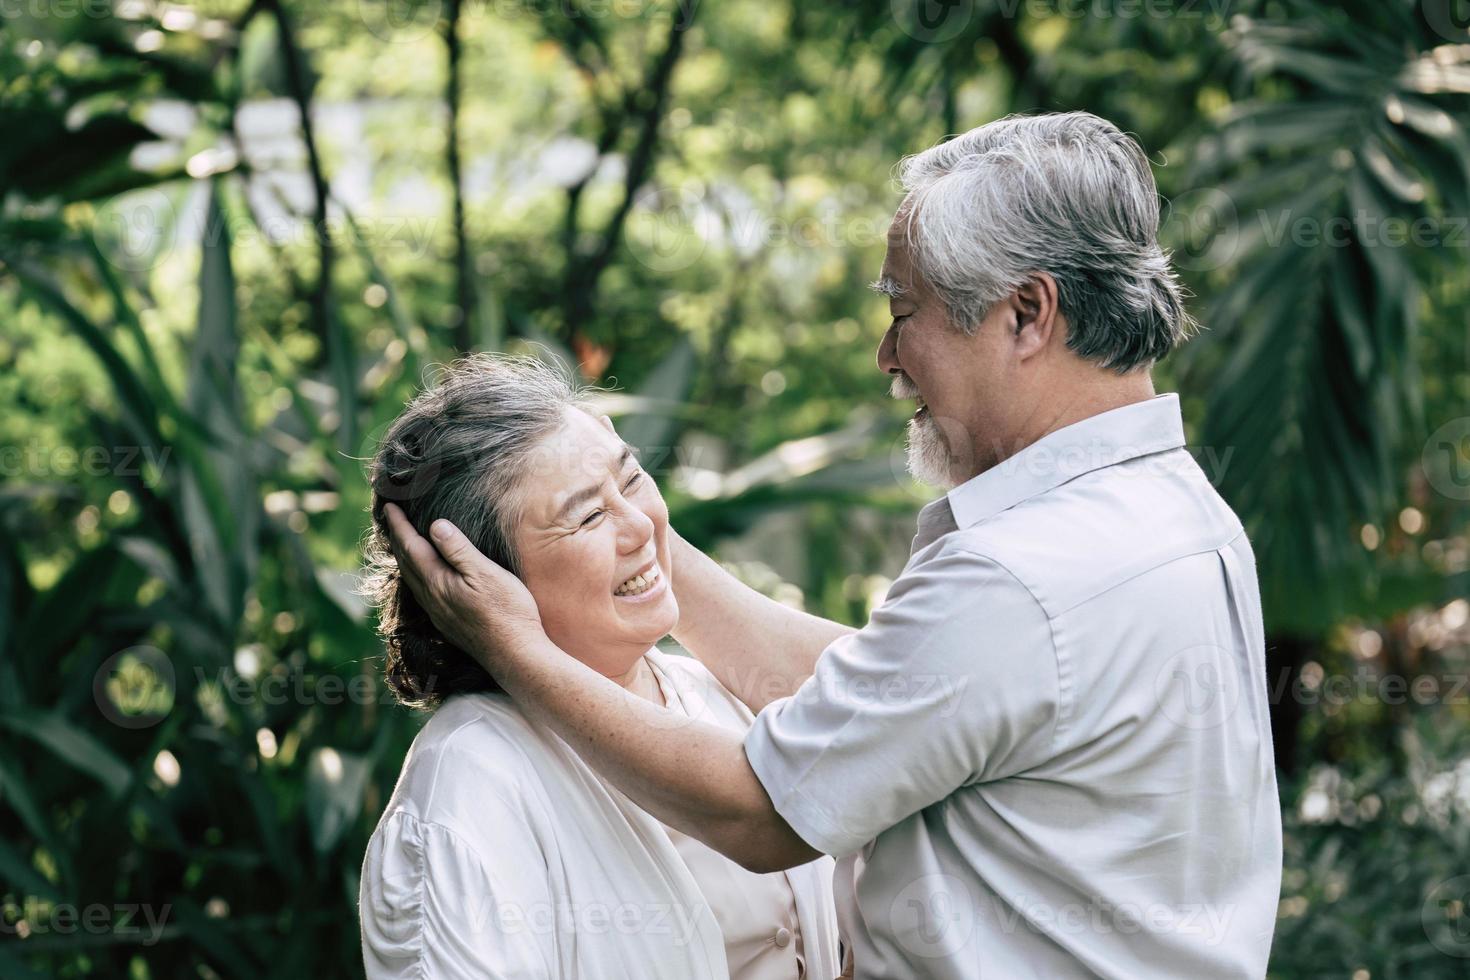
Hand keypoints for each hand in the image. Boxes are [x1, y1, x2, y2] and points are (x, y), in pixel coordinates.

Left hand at [382, 502, 544, 674]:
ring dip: (403, 557)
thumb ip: (458, 550)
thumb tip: (435, 525)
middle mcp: (432, 598)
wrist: (515, 654)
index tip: (388, 505)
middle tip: (390, 518)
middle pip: (405, 563)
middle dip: (396, 538)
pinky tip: (423, 576)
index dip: (399, 525)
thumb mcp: (485, 573)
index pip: (411, 546)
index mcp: (438, 582)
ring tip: (402, 542)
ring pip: (411, 579)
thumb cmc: (507, 611)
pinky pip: (421, 592)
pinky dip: (415, 574)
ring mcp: (438, 613)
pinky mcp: (447, 623)